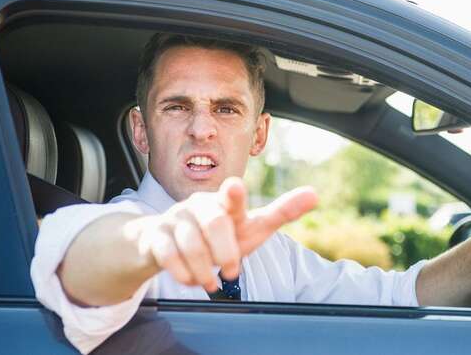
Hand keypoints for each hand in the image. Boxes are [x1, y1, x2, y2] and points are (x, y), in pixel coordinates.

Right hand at [132, 177, 316, 291]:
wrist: (166, 244)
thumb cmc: (218, 235)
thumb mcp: (251, 226)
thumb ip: (281, 212)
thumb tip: (315, 194)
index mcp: (225, 202)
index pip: (233, 196)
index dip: (234, 196)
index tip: (234, 189)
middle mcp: (199, 205)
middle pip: (214, 223)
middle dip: (225, 252)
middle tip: (233, 270)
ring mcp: (175, 219)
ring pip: (190, 243)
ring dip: (205, 269)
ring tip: (212, 281)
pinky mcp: (155, 237)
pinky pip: (167, 255)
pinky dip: (183, 273)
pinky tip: (192, 280)